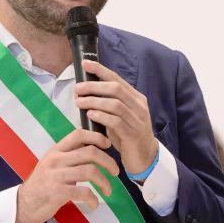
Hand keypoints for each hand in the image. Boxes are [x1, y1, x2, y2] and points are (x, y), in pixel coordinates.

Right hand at [15, 129, 118, 222]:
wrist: (25, 204)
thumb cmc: (43, 183)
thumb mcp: (53, 164)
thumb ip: (70, 155)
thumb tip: (93, 148)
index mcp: (56, 150)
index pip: (78, 134)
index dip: (97, 136)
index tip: (108, 144)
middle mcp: (56, 160)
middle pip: (90, 152)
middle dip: (108, 161)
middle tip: (115, 171)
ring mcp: (56, 176)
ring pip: (89, 171)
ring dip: (104, 182)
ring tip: (108, 190)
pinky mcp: (58, 192)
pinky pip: (83, 192)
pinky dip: (93, 199)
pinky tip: (94, 204)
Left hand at [75, 59, 158, 175]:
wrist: (145, 159)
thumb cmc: (127, 136)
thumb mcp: (119, 117)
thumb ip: (107, 105)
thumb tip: (84, 93)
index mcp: (136, 98)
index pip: (117, 79)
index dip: (100, 70)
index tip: (85, 64)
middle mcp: (139, 106)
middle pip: (116, 89)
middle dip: (94, 86)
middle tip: (78, 88)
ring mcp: (138, 120)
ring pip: (115, 104)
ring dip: (94, 101)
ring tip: (79, 102)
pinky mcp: (133, 135)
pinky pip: (116, 122)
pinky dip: (101, 116)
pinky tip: (90, 115)